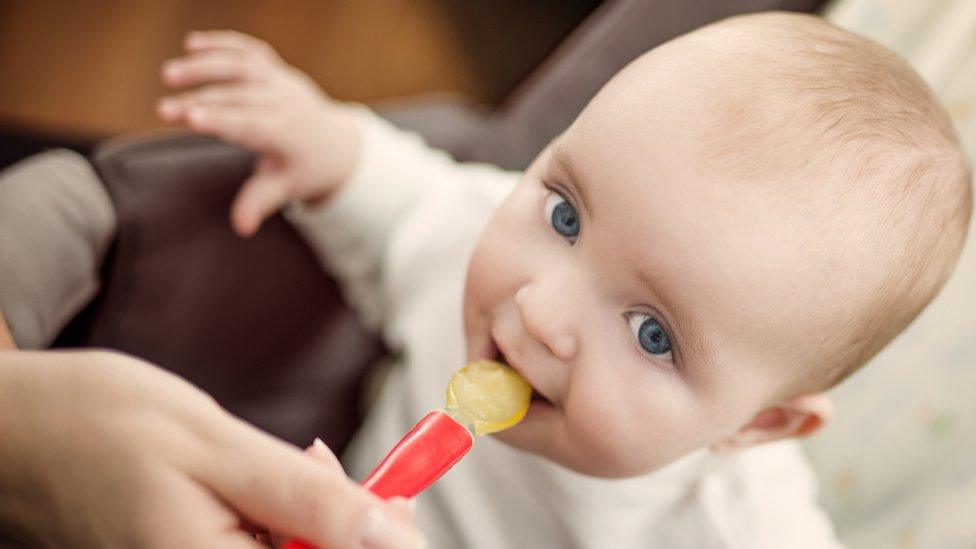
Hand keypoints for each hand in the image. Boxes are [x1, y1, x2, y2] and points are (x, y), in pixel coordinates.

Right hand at [0, 350, 424, 547]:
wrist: (12, 429)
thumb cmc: (97, 425)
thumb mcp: (217, 448)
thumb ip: (310, 500)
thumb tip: (399, 538)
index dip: (382, 542)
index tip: (401, 498)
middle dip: (348, 529)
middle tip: (341, 472)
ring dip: (314, 521)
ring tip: (289, 466)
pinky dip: (279, 522)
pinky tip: (266, 485)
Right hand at [157, 30, 361, 236]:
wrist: (336, 144)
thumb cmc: (305, 169)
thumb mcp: (287, 188)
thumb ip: (261, 202)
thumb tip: (242, 227)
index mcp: (287, 133)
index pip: (250, 124)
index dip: (219, 120)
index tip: (189, 119)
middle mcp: (285, 101)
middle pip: (239, 97)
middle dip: (200, 100)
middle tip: (163, 111)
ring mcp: (281, 81)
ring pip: (243, 66)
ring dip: (206, 65)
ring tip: (169, 75)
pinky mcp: (275, 69)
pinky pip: (249, 50)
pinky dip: (223, 43)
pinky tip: (192, 43)